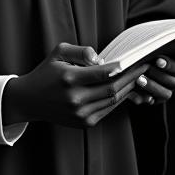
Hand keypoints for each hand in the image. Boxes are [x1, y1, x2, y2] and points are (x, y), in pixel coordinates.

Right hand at [1, 43, 146, 127]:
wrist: (31, 100)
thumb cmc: (47, 72)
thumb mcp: (58, 52)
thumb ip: (80, 51)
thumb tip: (102, 58)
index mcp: (69, 79)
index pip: (104, 73)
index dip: (123, 66)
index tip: (135, 58)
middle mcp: (76, 99)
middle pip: (113, 88)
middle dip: (131, 77)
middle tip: (144, 66)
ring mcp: (81, 114)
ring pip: (113, 100)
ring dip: (129, 88)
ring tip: (139, 76)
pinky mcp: (84, 123)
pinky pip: (108, 109)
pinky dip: (118, 99)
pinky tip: (125, 89)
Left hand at [127, 48, 174, 105]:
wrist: (134, 57)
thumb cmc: (154, 48)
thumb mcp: (166, 42)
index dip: (172, 65)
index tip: (159, 59)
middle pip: (174, 81)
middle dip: (160, 73)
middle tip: (149, 64)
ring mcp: (164, 91)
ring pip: (164, 94)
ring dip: (152, 86)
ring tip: (139, 77)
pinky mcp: (152, 99)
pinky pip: (149, 102)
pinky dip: (143, 97)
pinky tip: (134, 90)